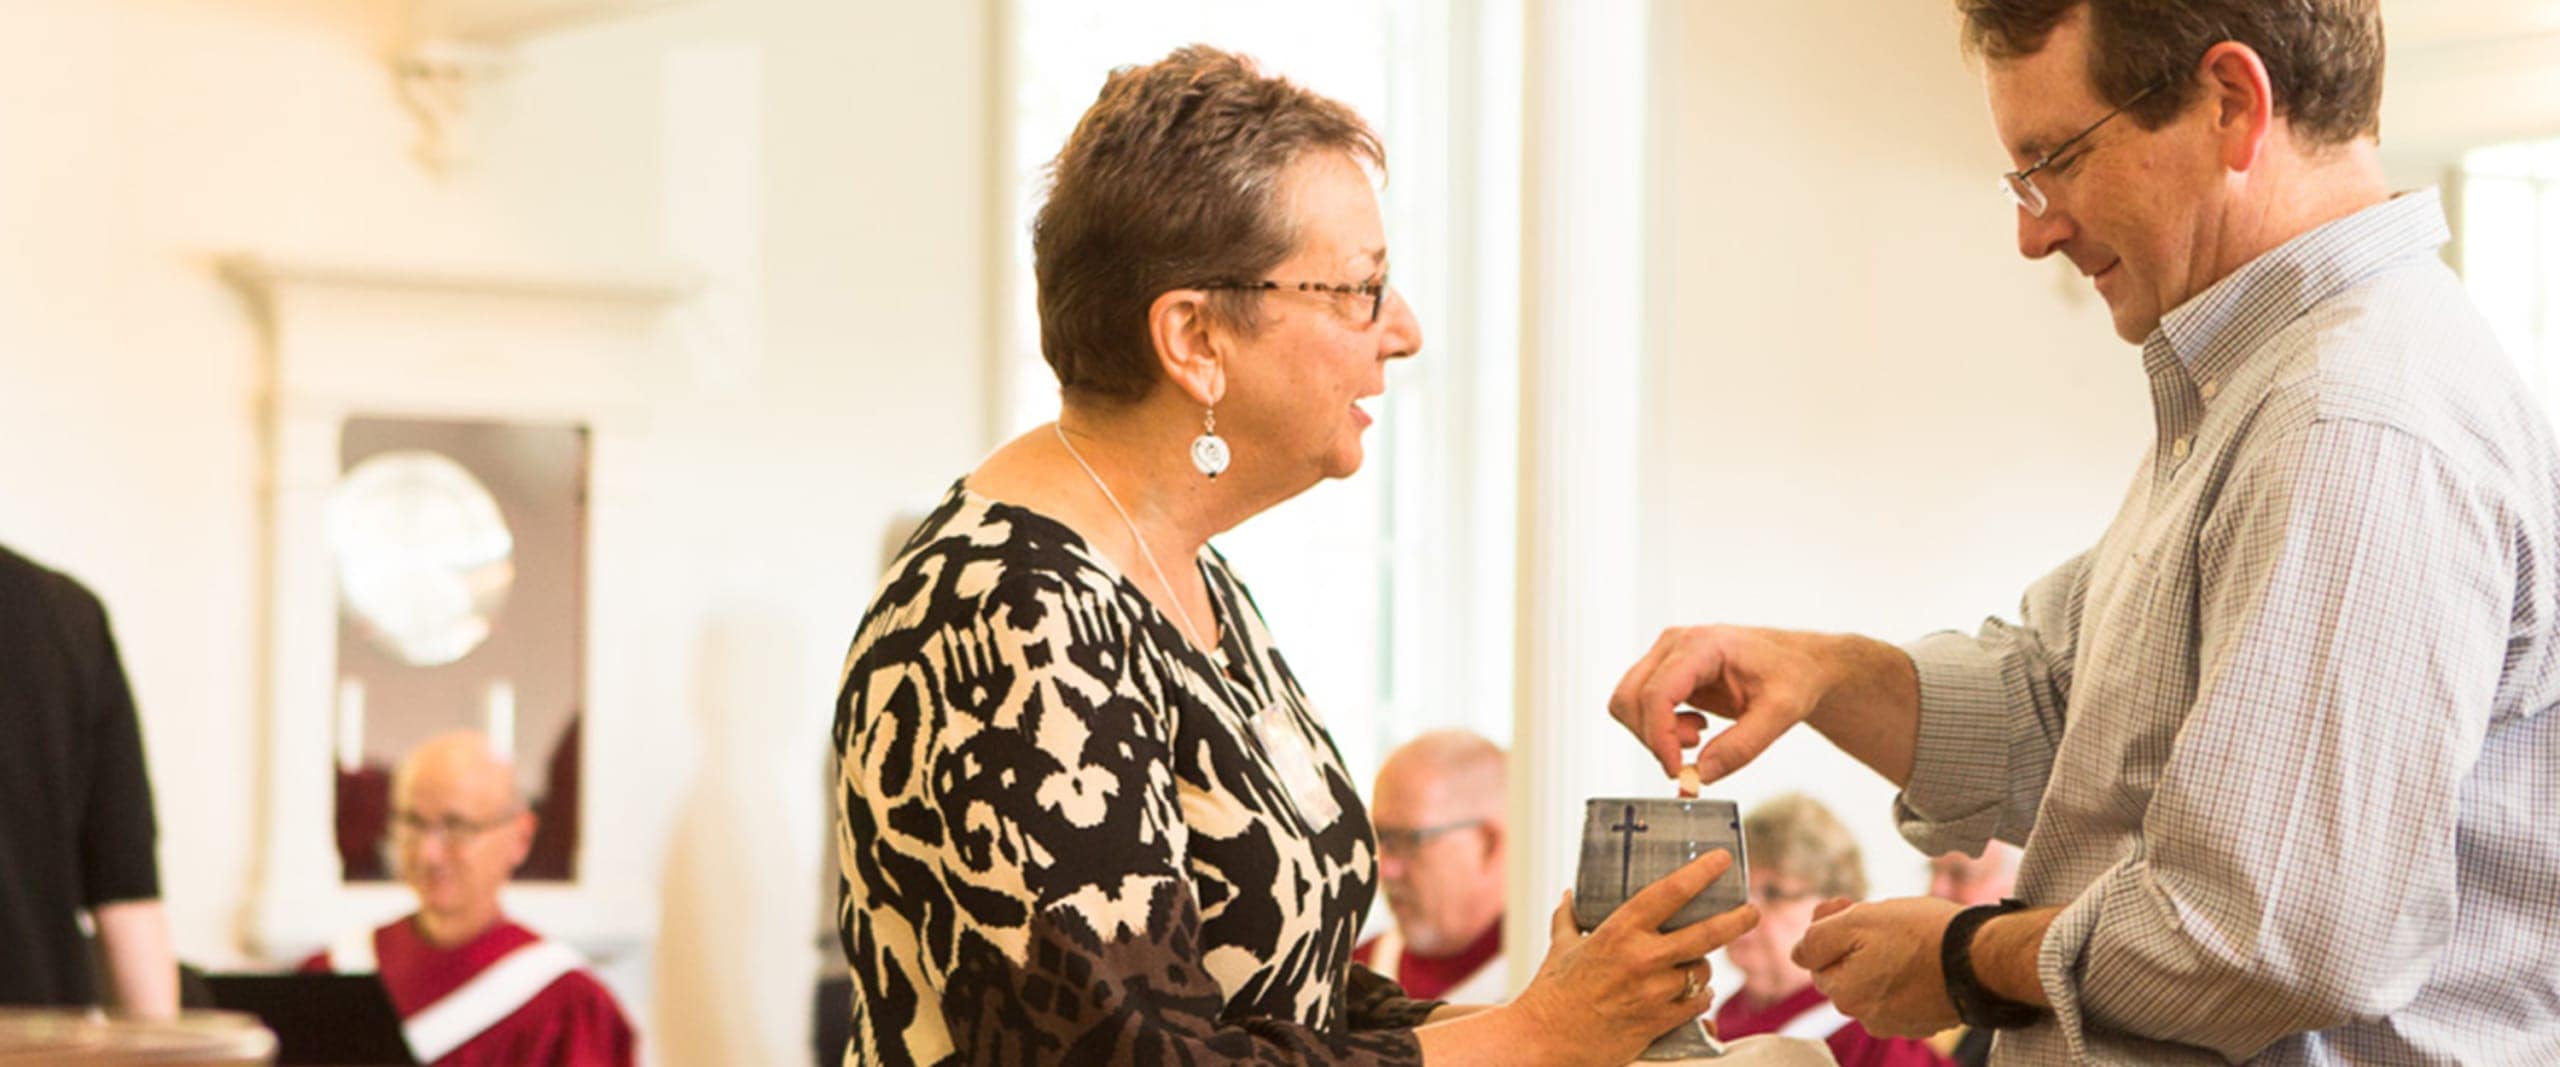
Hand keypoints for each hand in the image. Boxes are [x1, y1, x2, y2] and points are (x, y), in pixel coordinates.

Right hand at [1504, 850, 1760, 1066]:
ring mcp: (1653, 992)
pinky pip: (1696, 1003)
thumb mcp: (1559, 945)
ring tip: (1691, 966)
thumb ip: (1568, 917)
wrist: (1545, 1039)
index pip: (1669, 893)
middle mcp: (1641, 959)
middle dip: (1736, 920)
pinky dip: (1698, 996)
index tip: (1722, 860)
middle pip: (1705, 934)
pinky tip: (1692, 993)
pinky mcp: (1658, 1022)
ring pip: (1701, 972)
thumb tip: (1570, 893)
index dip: (1700, 874)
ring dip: (1702, 968)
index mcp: (1618, 931)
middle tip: (1752, 910)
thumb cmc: (1550, 990)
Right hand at [1609, 625, 1837, 785]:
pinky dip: (1659, 729)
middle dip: (1654, 737)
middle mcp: (1675, 645)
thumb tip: (1702, 774)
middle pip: (1630, 698)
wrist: (1799, 663)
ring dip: (1655, 733)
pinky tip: (1694, 728)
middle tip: (1691, 754)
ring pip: (1627, 703)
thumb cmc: (1793, 675)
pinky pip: (1640, 706)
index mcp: (1702, 645)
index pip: (1656, 693)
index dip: (1660, 738)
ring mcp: (1666, 656)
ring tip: (1697, 736)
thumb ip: (1742, 746)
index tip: (1677, 770)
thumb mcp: (1781, 713)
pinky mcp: (1666, 672)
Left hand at [1791, 896, 1963, 1037]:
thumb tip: (1797, 953)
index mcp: (1845, 995)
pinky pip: (1902, 992)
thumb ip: (1817, 939)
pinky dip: (1906, 973)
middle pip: (1846, 971)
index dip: (1829, 928)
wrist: (1983, 958)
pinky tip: (1924, 954)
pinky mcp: (1925, 1020)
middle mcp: (1867, 1017)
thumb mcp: (1856, 921)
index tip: (1847, 904)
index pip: (1817, 960)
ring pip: (1874, 980)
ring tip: (1907, 933)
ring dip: (1881, 956)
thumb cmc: (1921, 934)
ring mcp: (1898, 1022)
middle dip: (1854, 942)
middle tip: (1879, 915)